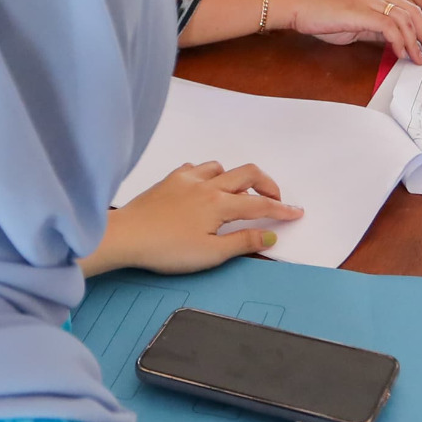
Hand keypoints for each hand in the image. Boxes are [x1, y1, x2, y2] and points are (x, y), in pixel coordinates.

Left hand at [86, 162, 301, 274]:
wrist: (125, 236)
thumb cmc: (166, 249)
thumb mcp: (210, 254)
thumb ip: (242, 242)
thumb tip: (270, 237)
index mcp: (220, 204)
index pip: (260, 204)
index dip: (282, 209)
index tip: (296, 213)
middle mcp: (207, 184)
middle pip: (247, 174)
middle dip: (267, 184)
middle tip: (275, 199)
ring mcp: (186, 179)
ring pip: (221, 167)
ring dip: (236, 178)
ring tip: (238, 194)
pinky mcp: (169, 180)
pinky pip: (196, 168)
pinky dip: (208, 174)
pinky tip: (204, 186)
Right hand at [277, 0, 421, 63]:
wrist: (297, 6)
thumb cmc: (319, 16)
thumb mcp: (352, 25)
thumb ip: (372, 31)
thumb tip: (390, 43)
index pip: (408, 9)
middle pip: (413, 12)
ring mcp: (369, 1)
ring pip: (405, 19)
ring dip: (417, 41)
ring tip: (421, 58)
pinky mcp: (361, 11)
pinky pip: (389, 26)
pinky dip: (399, 40)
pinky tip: (400, 53)